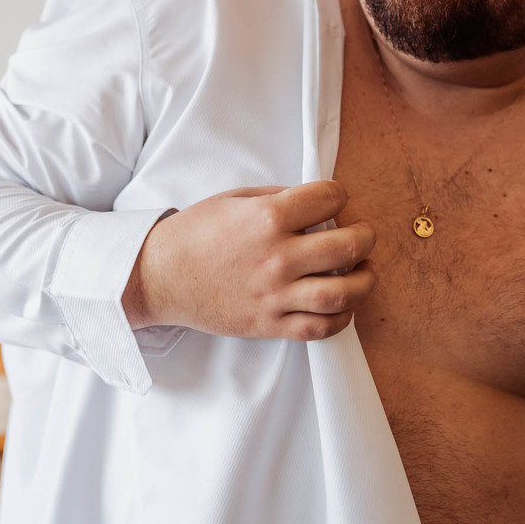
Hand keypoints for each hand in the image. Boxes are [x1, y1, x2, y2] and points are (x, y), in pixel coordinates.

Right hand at [123, 180, 375, 340]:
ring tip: (363, 271)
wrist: (159, 275)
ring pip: (342, 294)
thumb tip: (315, 205)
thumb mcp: (235, 199)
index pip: (329, 198)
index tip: (335, 200)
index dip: (339, 194)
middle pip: (349, 246)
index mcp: (268, 218)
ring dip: (364, 281)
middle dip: (365, 236)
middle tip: (362, 234)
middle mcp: (277, 257)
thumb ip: (278, 198)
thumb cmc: (195, 233)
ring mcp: (275, 295)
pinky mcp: (269, 324)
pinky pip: (319, 328)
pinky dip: (342, 318)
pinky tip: (344, 305)